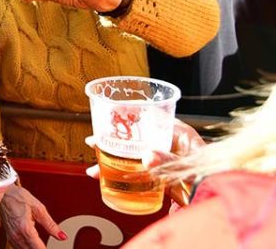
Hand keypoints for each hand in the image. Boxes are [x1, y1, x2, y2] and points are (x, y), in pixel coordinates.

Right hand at [0, 184, 65, 247]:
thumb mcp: (39, 208)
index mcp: (25, 228)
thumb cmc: (18, 197)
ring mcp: (12, 237)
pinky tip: (32, 244)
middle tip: (48, 245)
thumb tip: (62, 236)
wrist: (3, 193)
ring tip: (41, 245)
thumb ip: (51, 225)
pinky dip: (26, 248)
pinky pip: (18, 248)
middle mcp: (17, 235)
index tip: (53, 247)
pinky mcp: (9, 236)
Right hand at [85, 120, 205, 206]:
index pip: (147, 118)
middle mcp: (166, 144)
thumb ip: (169, 159)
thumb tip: (147, 156)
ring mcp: (162, 161)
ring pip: (131, 158)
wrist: (219, 198)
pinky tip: (107, 181)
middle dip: (112, 142)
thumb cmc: (213, 175)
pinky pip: (136, 175)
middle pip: (134, 139)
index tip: (108, 117)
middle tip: (94, 142)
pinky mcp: (159, 178)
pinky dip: (122, 178)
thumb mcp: (189, 164)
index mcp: (177, 132)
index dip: (127, 117)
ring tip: (95, 169)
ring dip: (112, 163)